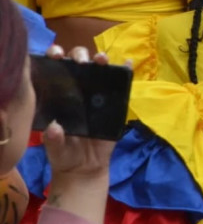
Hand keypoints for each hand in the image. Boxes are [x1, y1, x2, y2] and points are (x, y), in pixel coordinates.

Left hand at [42, 46, 114, 178]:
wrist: (85, 168)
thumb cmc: (65, 154)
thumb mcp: (55, 148)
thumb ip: (53, 140)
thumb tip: (54, 127)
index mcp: (57, 94)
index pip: (54, 68)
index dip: (54, 56)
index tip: (56, 56)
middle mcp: (76, 88)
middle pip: (77, 62)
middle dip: (79, 55)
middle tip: (80, 62)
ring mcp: (96, 94)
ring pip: (98, 69)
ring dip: (101, 59)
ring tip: (102, 59)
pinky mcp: (114, 102)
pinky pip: (121, 84)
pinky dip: (125, 70)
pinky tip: (128, 62)